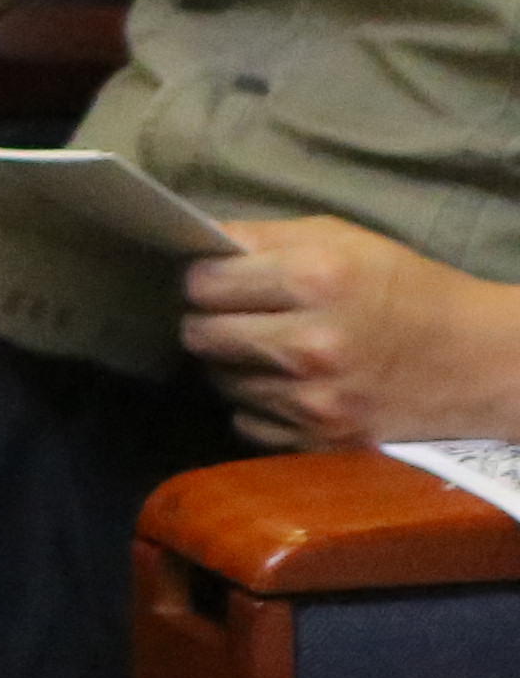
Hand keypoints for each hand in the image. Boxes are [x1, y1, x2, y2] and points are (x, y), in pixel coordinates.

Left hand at [184, 218, 519, 445]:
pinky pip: (247, 422)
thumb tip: (196, 243)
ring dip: (234, 365)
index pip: (202, 283)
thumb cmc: (406, 289)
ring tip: (272, 350)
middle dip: (209, 321)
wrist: (480, 360)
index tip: (216, 281)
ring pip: (220, 380)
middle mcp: (309, 344)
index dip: (204, 279)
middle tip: (236, 316)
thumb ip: (264, 239)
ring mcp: (314, 399)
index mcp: (313, 280)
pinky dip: (258, 405)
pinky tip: (288, 386)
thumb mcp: (342, 240)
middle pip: (199, 334)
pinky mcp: (322, 439)